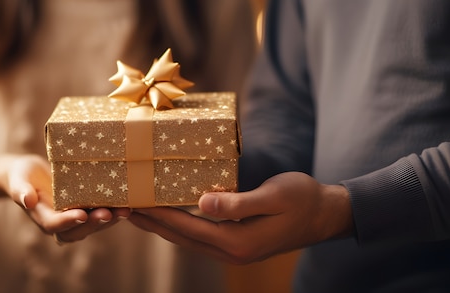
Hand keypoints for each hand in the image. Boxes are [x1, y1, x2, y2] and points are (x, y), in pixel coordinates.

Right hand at [5, 155, 130, 242]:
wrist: (28, 175)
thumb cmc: (21, 176)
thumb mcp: (18, 180)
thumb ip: (21, 190)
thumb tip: (26, 200)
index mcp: (42, 218)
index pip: (55, 225)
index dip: (68, 221)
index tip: (82, 214)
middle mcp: (60, 223)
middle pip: (78, 230)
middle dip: (95, 223)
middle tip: (110, 214)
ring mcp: (73, 218)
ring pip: (92, 225)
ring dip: (109, 220)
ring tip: (125, 210)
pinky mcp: (84, 210)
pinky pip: (98, 214)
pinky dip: (113, 211)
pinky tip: (128, 203)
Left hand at [128, 171, 353, 263]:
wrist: (326, 215)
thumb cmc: (303, 199)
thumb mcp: (274, 196)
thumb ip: (238, 202)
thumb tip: (203, 203)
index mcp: (238, 242)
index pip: (188, 228)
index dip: (160, 216)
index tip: (135, 203)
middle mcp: (232, 251)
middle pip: (182, 238)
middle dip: (152, 224)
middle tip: (124, 209)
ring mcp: (235, 250)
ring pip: (188, 240)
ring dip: (162, 227)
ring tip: (138, 213)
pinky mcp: (237, 243)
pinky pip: (200, 237)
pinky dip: (180, 227)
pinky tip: (170, 216)